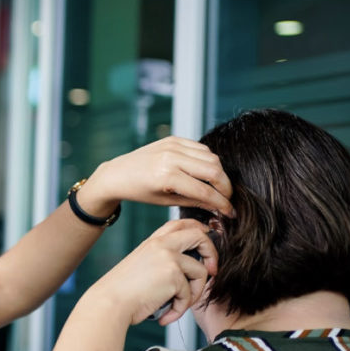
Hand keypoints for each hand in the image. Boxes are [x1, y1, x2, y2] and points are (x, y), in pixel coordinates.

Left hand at [79, 136, 233, 216]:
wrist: (118, 173)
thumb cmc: (140, 191)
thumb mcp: (166, 201)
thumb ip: (194, 202)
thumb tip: (219, 208)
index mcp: (166, 177)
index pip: (204, 191)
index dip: (222, 203)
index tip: (230, 211)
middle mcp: (171, 157)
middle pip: (214, 170)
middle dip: (226, 187)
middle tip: (227, 198)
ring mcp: (172, 145)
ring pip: (211, 157)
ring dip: (219, 173)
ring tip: (218, 187)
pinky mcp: (173, 139)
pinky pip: (201, 148)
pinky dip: (208, 160)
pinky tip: (206, 173)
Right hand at [85, 219, 218, 325]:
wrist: (110, 302)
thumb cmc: (123, 292)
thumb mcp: (142, 267)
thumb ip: (163, 261)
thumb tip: (192, 268)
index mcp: (152, 241)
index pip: (180, 224)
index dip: (199, 230)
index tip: (206, 246)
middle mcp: (161, 244)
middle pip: (199, 236)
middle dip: (212, 254)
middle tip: (212, 272)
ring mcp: (169, 257)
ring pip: (201, 271)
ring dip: (194, 293)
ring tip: (177, 306)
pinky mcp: (173, 275)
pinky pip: (189, 295)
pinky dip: (179, 309)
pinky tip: (165, 316)